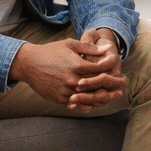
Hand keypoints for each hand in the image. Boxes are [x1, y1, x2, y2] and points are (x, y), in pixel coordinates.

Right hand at [9, 36, 126, 110]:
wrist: (29, 64)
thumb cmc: (50, 52)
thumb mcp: (70, 45)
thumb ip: (89, 48)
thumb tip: (107, 49)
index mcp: (76, 66)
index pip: (100, 69)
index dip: (110, 68)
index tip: (118, 68)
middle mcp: (73, 80)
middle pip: (98, 86)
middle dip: (111, 86)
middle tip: (122, 87)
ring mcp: (66, 91)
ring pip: (90, 98)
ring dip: (103, 98)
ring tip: (113, 97)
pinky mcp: (60, 99)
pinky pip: (78, 105)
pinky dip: (89, 105)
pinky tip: (96, 103)